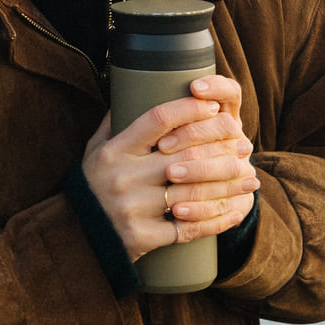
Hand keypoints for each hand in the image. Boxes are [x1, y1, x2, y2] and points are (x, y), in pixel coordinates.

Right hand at [81, 75, 258, 260]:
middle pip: (185, 155)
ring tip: (249, 177)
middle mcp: (124, 176)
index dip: (190, 109)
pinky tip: (235, 212)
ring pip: (193, 192)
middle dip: (221, 148)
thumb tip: (132, 87)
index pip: (158, 119)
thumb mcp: (94, 150)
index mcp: (114, 150)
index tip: (213, 106)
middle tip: (244, 144)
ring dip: (228, 185)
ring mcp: (134, 208)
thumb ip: (114, 122)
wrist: (75, 237)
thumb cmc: (90, 186)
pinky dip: (217, 221)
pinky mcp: (143, 237)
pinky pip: (189, 228)